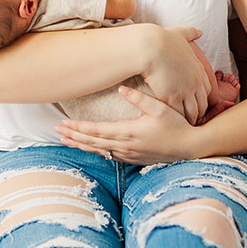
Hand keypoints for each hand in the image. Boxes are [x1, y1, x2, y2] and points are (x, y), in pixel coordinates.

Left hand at [55, 87, 198, 164]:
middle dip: (73, 136)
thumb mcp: (161, 108)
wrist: (189, 148)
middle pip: (93, 142)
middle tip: (57, 131)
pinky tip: (88, 148)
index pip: (97, 131)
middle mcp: (125, 146)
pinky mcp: (133, 158)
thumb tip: (121, 89)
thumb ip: (140, 98)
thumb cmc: (176, 126)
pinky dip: (94, 151)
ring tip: (65, 140)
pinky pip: (108, 155)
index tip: (64, 123)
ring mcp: (128, 154)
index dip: (78, 128)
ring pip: (98, 150)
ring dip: (81, 145)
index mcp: (129, 132)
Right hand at [138, 26, 212, 124]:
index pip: (207, 88)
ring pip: (192, 112)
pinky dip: (178, 120)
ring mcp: (185, 91)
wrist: (150, 46)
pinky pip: (179, 114)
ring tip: (184, 127)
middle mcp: (195, 81)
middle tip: (194, 120)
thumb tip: (200, 31)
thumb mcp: (179, 34)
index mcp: (197, 68)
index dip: (202, 97)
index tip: (197, 102)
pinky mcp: (172, 98)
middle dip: (199, 112)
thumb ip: (190, 33)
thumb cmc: (162, 39)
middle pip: (202, 103)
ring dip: (189, 119)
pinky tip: (173, 124)